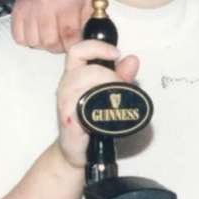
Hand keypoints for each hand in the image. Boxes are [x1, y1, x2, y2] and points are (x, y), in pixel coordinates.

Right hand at [12, 0, 90, 52]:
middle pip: (49, 41)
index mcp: (67, 0)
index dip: (72, 46)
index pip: (69, 35)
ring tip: (49, 35)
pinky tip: (37, 32)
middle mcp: (46, 3)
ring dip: (42, 44)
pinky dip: (28, 40)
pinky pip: (19, 37)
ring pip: (33, 42)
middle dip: (57, 47)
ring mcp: (29, 7)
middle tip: (61, 42)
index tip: (73, 46)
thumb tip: (85, 45)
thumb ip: (88, 24)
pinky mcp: (17, 10)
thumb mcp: (86, 3)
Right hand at [53, 40, 140, 168]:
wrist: (77, 151)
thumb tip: (132, 60)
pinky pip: (83, 106)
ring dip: (106, 90)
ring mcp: (66, 103)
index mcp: (75, 76)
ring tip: (113, 103)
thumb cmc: (92, 122)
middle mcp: (67, 86)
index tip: (116, 53)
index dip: (97, 47)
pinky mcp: (68, 119)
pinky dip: (98, 107)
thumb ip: (121, 77)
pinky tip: (104, 114)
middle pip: (89, 69)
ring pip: (85, 84)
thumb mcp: (110, 94)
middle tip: (121, 90)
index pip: (79, 51)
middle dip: (111, 77)